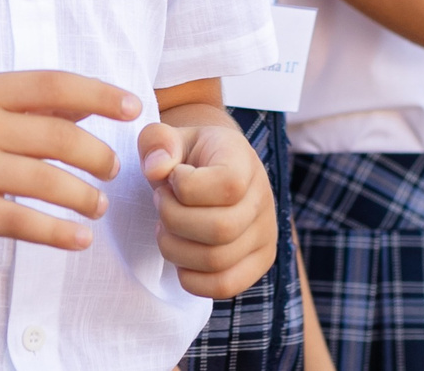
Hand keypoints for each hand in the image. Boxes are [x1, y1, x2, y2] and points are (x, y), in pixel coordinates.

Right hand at [0, 72, 136, 251]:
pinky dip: (58, 233)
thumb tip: (91, 106)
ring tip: (99, 206)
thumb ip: (28, 107)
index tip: (134, 107)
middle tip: (113, 170)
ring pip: (46, 180)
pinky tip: (79, 239)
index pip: (54, 85)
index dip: (99, 94)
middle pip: (57, 135)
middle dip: (97, 154)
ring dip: (84, 196)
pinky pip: (21, 222)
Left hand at [140, 117, 277, 298]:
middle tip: (160, 204)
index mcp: (244, 161)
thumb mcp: (170, 138)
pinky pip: (225, 286)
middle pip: (220, 229)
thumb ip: (157, 141)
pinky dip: (192, 278)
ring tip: (165, 228)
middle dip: (173, 220)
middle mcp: (263, 198)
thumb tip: (157, 168)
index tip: (172, 177)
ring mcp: (266, 234)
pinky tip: (180, 253)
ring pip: (218, 260)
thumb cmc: (188, 158)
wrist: (213, 172)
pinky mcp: (259, 262)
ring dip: (175, 249)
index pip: (227, 185)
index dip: (186, 186)